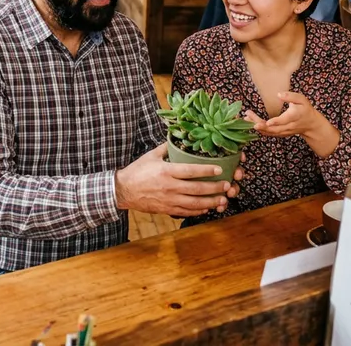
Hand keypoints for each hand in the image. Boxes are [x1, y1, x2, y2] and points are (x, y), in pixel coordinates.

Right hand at [115, 143, 241, 217]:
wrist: (124, 190)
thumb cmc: (137, 171)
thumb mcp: (150, 156)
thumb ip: (165, 148)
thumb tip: (177, 138)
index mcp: (166, 171)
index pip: (190, 171)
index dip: (206, 170)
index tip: (219, 169)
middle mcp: (169, 186)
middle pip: (197, 189)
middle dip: (214, 188)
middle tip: (226, 185)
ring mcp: (169, 200)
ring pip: (195, 203)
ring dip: (211, 202)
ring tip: (222, 199)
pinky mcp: (168, 209)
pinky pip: (187, 212)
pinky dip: (199, 211)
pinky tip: (206, 208)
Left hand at [245, 93, 340, 157]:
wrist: (311, 124)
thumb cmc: (305, 109)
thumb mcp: (302, 100)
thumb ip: (291, 96)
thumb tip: (279, 94)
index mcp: (294, 117)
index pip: (285, 120)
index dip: (276, 122)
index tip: (267, 122)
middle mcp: (289, 126)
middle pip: (274, 128)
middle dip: (260, 124)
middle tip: (248, 118)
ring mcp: (284, 131)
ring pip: (270, 132)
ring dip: (257, 126)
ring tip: (246, 118)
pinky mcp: (281, 133)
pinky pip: (270, 133)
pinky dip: (260, 130)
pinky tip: (250, 123)